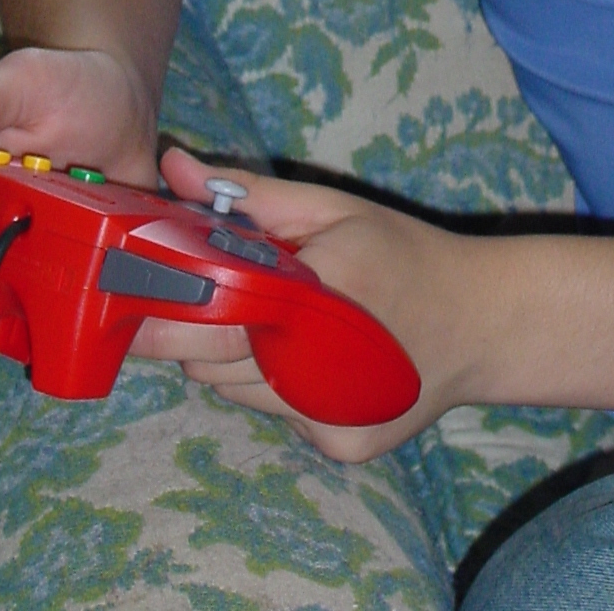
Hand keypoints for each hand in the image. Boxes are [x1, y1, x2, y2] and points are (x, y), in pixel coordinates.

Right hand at [0, 45, 158, 309]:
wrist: (124, 100)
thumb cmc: (62, 83)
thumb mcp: (22, 78)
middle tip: (25, 248)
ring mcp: (8, 249)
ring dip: (18, 293)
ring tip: (64, 252)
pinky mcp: (50, 269)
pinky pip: (39, 312)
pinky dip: (60, 305)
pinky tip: (88, 274)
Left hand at [136, 146, 487, 460]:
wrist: (483, 324)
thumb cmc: (403, 254)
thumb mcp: (334, 209)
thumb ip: (251, 195)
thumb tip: (173, 166)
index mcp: (315, 297)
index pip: (209, 316)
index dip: (164, 305)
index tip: (130, 289)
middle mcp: (317, 371)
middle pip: (210, 362)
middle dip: (194, 329)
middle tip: (201, 296)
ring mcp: (328, 419)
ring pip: (237, 393)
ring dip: (235, 358)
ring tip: (272, 319)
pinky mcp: (339, 447)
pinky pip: (276, 415)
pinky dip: (276, 386)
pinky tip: (311, 355)